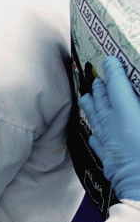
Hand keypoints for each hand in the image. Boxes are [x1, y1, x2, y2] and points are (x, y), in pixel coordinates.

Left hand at [80, 55, 139, 200]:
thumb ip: (138, 106)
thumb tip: (135, 101)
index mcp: (129, 116)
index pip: (118, 88)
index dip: (114, 73)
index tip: (109, 61)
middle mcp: (114, 128)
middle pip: (102, 102)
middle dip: (99, 88)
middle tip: (96, 77)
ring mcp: (109, 144)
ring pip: (95, 119)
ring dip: (91, 105)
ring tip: (86, 95)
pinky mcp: (108, 159)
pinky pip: (97, 139)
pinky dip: (95, 128)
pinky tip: (93, 127)